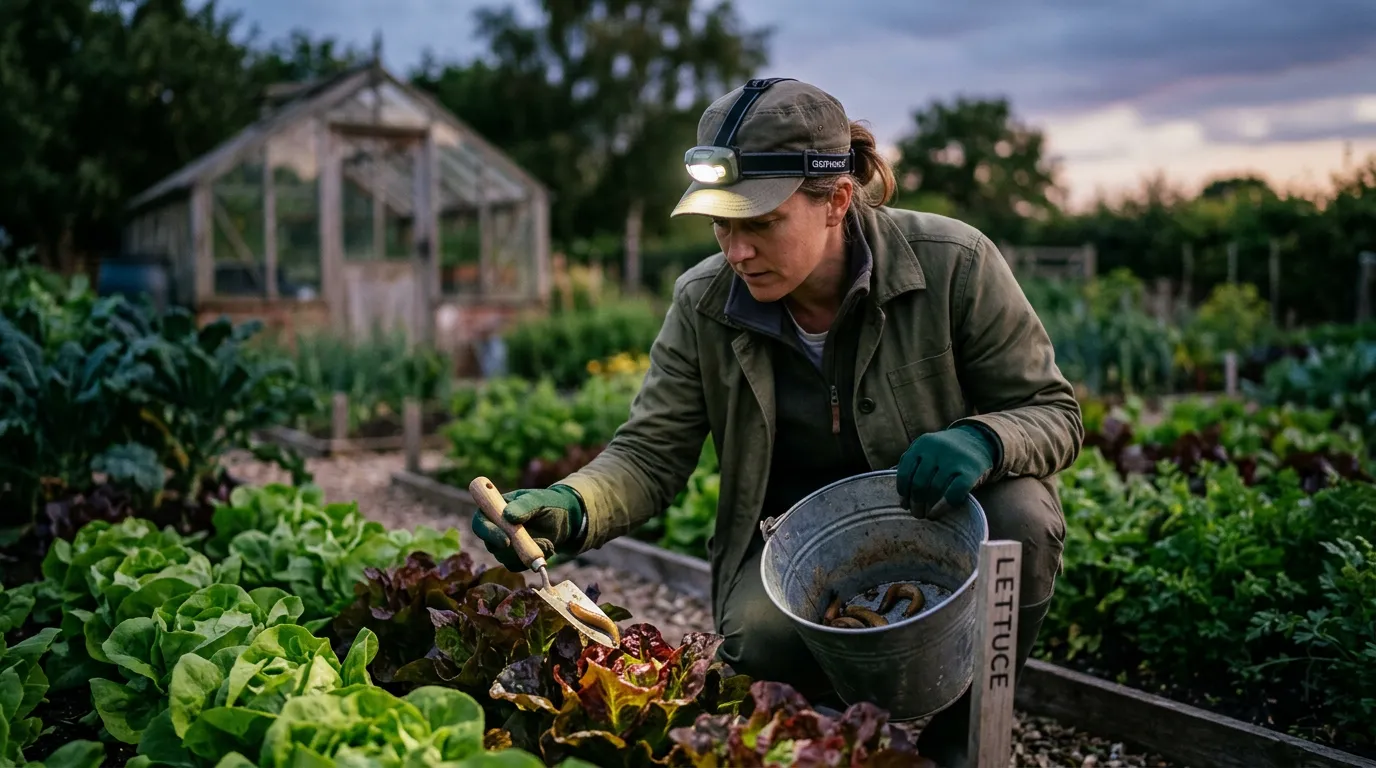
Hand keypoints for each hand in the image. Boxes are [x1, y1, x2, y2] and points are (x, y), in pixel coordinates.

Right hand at [471, 485, 585, 572]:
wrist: (564, 518)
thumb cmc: (548, 503)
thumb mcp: (538, 500)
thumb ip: (524, 505)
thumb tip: (507, 516)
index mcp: (494, 509)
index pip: (480, 523)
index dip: (489, 533)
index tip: (507, 541)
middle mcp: (495, 528)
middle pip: (490, 544)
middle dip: (508, 550)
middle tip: (528, 549)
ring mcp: (504, 544)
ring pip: (504, 558)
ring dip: (525, 554)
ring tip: (546, 541)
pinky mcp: (515, 557)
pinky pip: (516, 566)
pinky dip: (531, 560)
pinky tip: (545, 547)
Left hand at [896, 425, 997, 516]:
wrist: (980, 441)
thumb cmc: (947, 454)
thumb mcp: (928, 451)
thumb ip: (913, 465)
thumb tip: (901, 496)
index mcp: (922, 444)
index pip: (905, 471)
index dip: (903, 491)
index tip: (904, 504)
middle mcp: (936, 449)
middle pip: (919, 483)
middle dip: (915, 502)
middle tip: (916, 513)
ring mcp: (954, 459)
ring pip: (934, 489)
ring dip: (927, 507)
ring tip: (926, 515)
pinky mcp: (970, 470)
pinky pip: (953, 493)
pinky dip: (943, 507)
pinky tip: (937, 514)